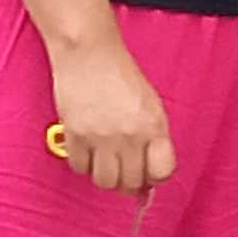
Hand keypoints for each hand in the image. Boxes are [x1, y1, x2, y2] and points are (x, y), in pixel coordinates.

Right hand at [48, 29, 176, 197]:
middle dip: (130, 182)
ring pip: (105, 182)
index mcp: (153, 125)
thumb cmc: (121, 77)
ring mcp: (100, 136)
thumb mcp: (150, 106)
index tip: (149, 174)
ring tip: (105, 163)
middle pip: (132, 182)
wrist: (89, 54)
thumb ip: (154, 140)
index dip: (156, 178)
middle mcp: (129, 134)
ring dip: (106, 177)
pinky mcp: (75, 134)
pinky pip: (79, 168)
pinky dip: (84, 165)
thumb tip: (149, 179)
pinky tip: (88, 151)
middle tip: (124, 171)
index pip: (162, 172)